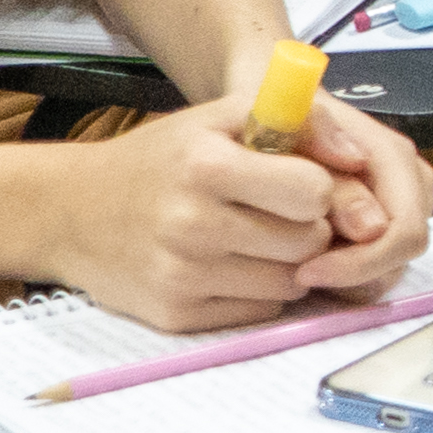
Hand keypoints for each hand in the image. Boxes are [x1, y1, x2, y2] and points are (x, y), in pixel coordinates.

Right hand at [38, 94, 432, 329]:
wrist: (72, 211)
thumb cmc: (160, 160)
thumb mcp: (220, 117)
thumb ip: (299, 121)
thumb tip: (359, 156)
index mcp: (205, 165)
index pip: (313, 192)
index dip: (315, 188)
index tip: (295, 184)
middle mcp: (192, 223)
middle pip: (308, 242)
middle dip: (306, 227)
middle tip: (275, 213)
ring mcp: (183, 274)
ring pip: (291, 281)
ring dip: (288, 262)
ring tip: (253, 236)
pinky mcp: (177, 315)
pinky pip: (260, 310)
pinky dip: (259, 291)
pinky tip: (231, 264)